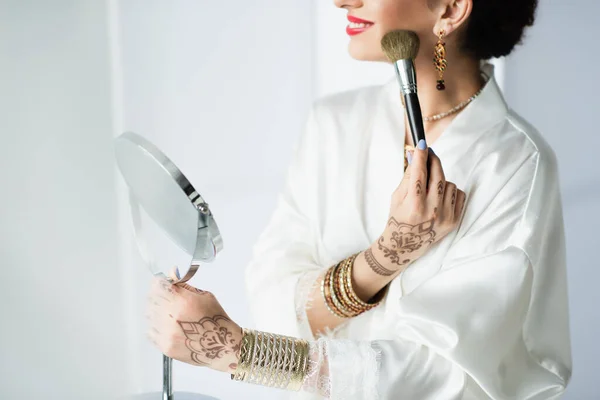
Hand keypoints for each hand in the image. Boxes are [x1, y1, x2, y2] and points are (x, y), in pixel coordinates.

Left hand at [147, 276, 242, 373]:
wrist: (222, 345)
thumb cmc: (216, 319)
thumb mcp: (205, 296)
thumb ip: (184, 286)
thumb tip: (171, 273)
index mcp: (184, 301)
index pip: (158, 286)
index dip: (159, 283)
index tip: (162, 285)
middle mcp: (173, 316)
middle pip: (152, 299)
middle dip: (159, 296)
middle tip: (168, 300)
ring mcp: (168, 333)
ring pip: (149, 315)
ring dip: (157, 312)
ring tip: (170, 315)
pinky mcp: (165, 346)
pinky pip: (150, 331)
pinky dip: (157, 327)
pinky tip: (169, 327)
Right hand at [365, 143, 464, 276]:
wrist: (404, 245)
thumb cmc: (397, 218)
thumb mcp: (397, 197)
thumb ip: (408, 176)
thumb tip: (415, 155)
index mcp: (414, 206)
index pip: (419, 173)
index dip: (421, 156)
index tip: (422, 143)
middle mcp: (431, 211)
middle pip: (438, 175)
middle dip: (433, 161)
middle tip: (429, 153)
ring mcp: (445, 217)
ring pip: (449, 183)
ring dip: (440, 180)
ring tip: (430, 188)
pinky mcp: (454, 221)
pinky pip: (459, 194)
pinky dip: (450, 192)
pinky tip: (439, 197)